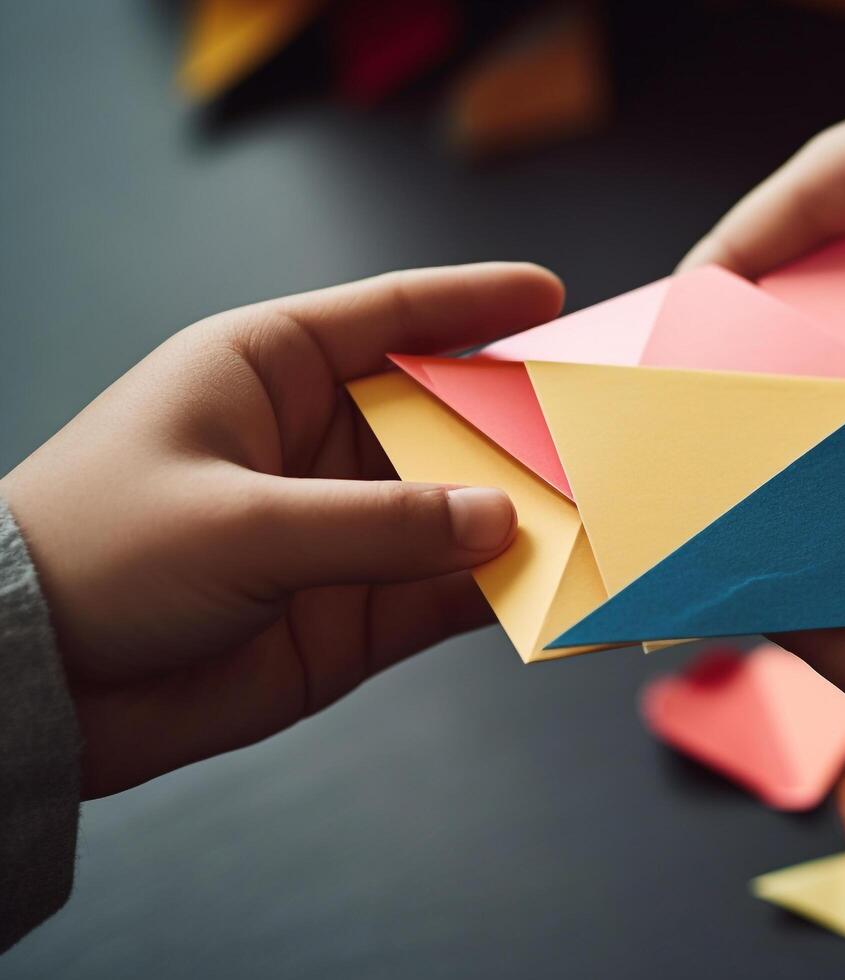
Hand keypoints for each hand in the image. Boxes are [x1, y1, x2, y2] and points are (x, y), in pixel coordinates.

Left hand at [0, 264, 563, 796]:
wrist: (34, 690)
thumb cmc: (96, 557)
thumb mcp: (238, 525)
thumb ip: (379, 523)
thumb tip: (502, 520)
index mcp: (267, 372)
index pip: (387, 318)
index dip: (472, 303)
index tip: (550, 297)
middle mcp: (315, 443)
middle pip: (444, 417)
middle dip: (522, 424)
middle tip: (606, 428)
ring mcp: (342, 529)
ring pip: (460, 510)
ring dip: (527, 517)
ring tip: (608, 515)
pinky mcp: (354, 612)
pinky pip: (449, 592)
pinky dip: (505, 592)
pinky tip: (561, 589)